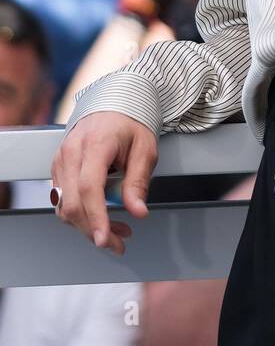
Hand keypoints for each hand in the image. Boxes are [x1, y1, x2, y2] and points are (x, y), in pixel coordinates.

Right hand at [49, 112, 157, 255]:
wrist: (113, 103)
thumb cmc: (130, 123)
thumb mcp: (145, 149)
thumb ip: (138, 181)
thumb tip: (138, 211)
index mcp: (95, 144)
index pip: (89, 187)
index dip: (96, 217)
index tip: (104, 238)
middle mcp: (72, 152)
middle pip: (73, 203)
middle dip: (94, 230)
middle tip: (119, 242)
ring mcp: (61, 160)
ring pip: (64, 206)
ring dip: (88, 225)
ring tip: (117, 230)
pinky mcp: (58, 168)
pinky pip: (63, 200)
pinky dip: (81, 214)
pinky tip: (101, 218)